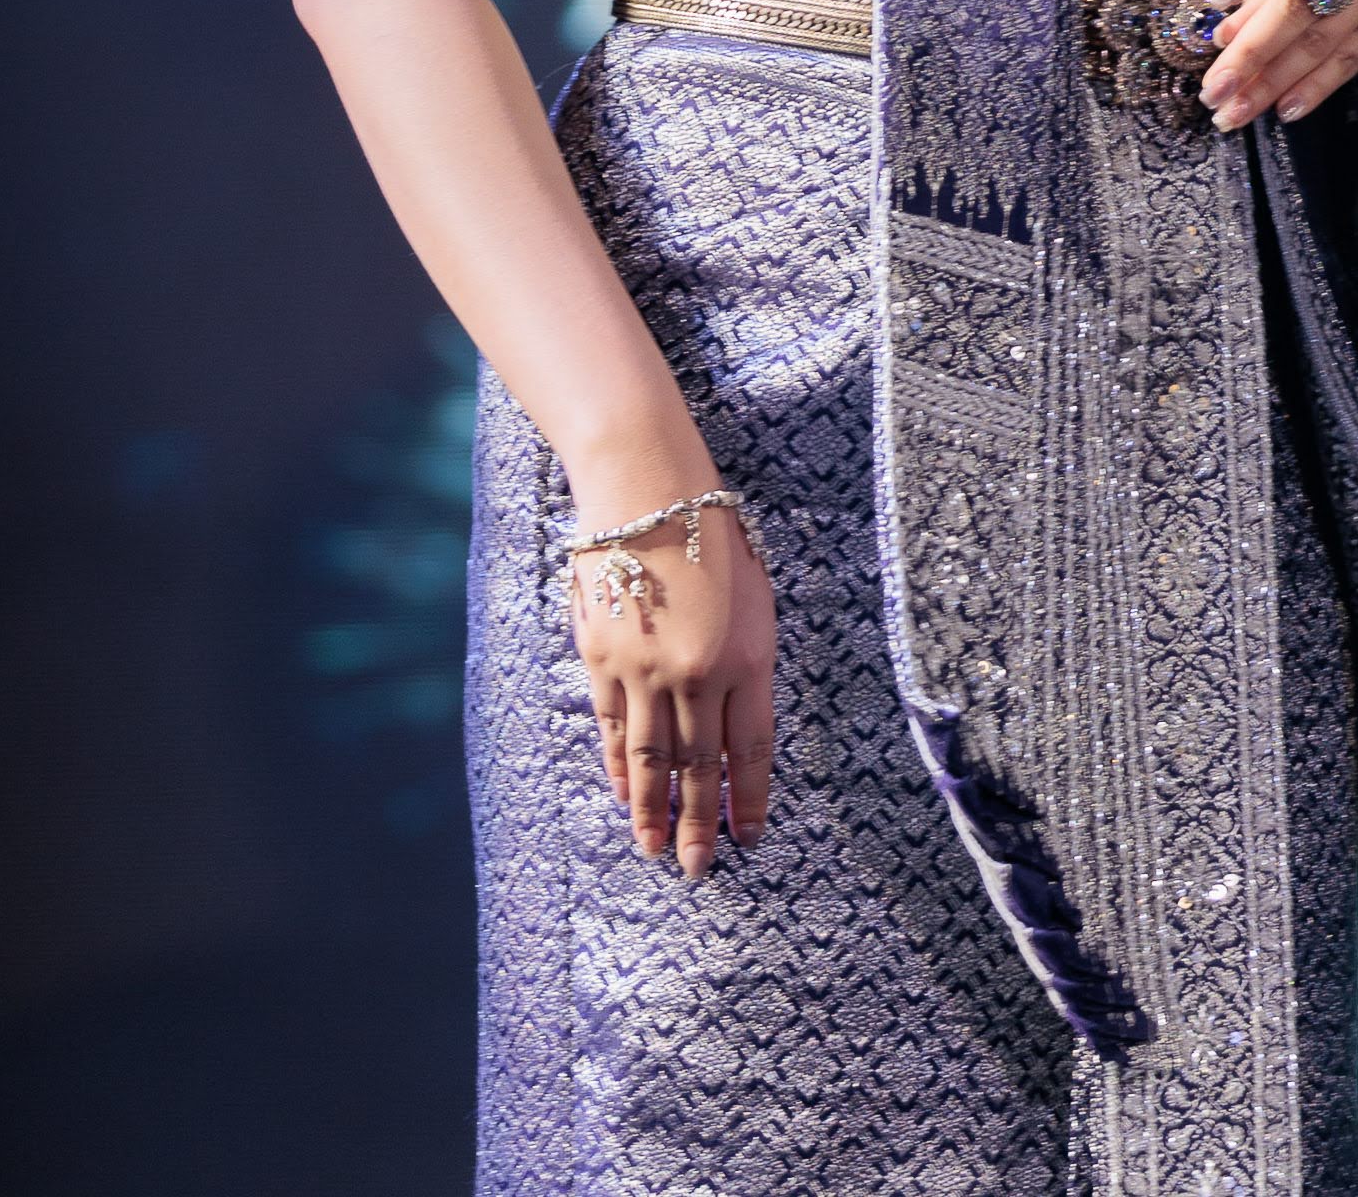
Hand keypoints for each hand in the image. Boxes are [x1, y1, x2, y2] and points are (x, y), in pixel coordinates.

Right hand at [568, 500, 776, 876]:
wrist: (645, 487)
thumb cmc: (711, 534)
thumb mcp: (755, 597)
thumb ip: (748, 663)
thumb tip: (737, 725)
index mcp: (747, 658)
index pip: (751, 750)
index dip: (749, 799)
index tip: (749, 838)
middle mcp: (697, 674)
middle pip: (700, 768)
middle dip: (701, 825)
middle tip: (698, 870)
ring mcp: (645, 670)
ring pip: (651, 760)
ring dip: (655, 811)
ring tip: (656, 851)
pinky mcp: (603, 658)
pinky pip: (613, 728)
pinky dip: (619, 767)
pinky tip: (625, 796)